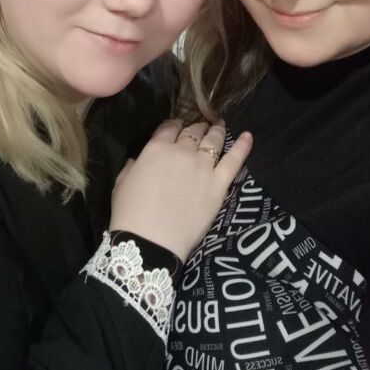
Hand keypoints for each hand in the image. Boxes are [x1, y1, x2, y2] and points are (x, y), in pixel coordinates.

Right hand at [109, 119, 251, 261]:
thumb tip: (137, 160)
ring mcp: (203, 167)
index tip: (176, 129)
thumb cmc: (129, 215)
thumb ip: (131, 167)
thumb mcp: (121, 184)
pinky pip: (234, 161)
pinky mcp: (219, 185)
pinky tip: (248, 137)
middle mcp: (182, 152)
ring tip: (219, 126)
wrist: (150, 243)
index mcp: (156, 149)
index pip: (169, 127)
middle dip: (196, 128)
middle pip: (193, 132)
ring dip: (216, 131)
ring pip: (213, 140)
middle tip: (199, 130)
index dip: (173, 126)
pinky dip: (242, 147)